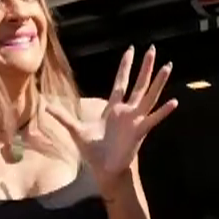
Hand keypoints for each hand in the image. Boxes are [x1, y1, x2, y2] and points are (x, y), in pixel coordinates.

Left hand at [49, 45, 178, 179]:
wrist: (104, 170)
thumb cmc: (94, 152)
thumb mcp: (76, 130)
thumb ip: (63, 116)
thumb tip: (45, 106)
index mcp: (113, 108)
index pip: (121, 82)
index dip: (125, 66)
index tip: (130, 50)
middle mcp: (127, 111)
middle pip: (138, 84)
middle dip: (145, 67)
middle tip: (153, 48)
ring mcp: (135, 120)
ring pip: (149, 96)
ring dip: (158, 82)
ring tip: (167, 66)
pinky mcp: (140, 132)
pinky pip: (153, 119)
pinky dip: (164, 112)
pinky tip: (174, 102)